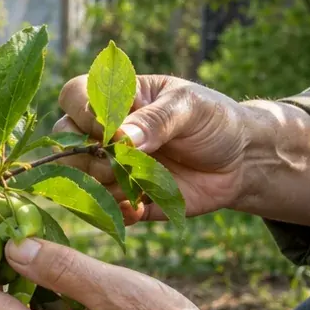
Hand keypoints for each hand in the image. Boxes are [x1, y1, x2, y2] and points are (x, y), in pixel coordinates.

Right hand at [57, 74, 254, 221]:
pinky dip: (119, 212)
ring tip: (140, 183)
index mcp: (118, 99)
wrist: (243, 161)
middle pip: (66, 143)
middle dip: (89, 157)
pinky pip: (105, 210)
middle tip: (123, 162)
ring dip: (105, 185)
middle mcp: (106, 133)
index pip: (75, 97)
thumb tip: (119, 137)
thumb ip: (156, 120)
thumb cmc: (215, 121)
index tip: (110, 129)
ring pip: (81, 180)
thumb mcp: (191, 108)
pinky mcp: (126, 199)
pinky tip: (142, 206)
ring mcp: (113, 168)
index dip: (82, 113)